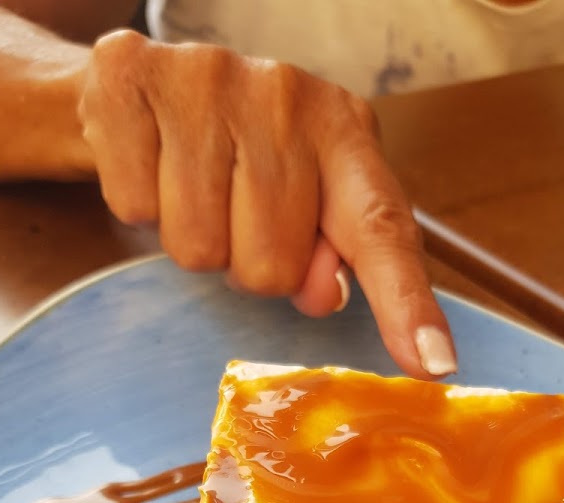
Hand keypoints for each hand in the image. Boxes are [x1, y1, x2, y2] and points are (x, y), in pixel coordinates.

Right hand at [78, 31, 456, 377]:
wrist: (140, 83)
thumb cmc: (235, 150)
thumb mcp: (301, 194)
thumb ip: (330, 252)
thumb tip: (322, 294)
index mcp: (342, 130)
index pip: (380, 230)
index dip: (406, 303)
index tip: (433, 362)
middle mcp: (285, 95)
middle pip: (272, 268)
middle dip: (246, 264)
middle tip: (233, 214)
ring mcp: (208, 81)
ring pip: (200, 249)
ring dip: (191, 239)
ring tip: (190, 187)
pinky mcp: (131, 79)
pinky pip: (136, 209)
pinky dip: (136, 207)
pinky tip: (150, 164)